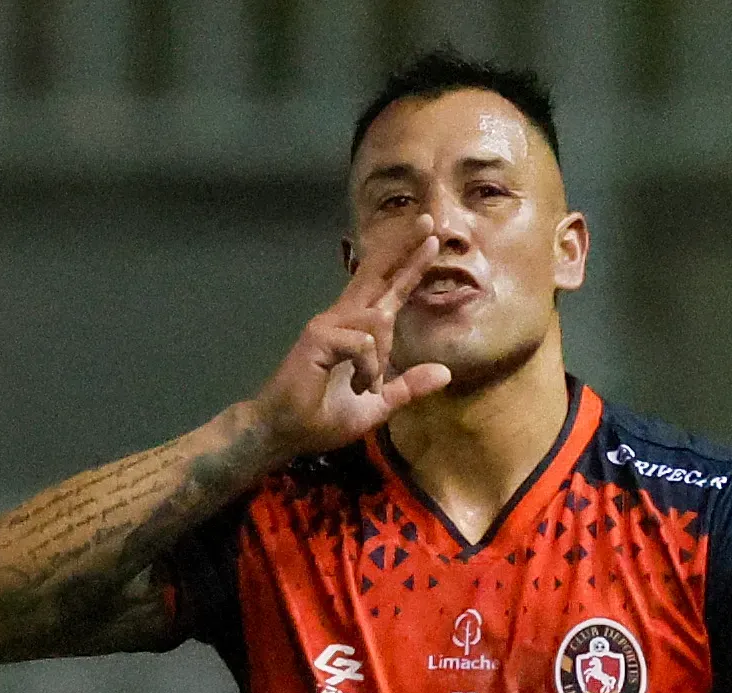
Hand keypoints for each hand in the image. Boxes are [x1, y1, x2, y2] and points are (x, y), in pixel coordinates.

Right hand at [249, 223, 454, 461]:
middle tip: (430, 222)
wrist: (286, 432)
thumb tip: (446, 372)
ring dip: (382, 357)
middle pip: (377, 274)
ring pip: (378, 318)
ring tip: (367, 385)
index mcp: (357, 331)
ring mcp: (328, 324)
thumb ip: (408, 387)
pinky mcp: (318, 337)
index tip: (431, 240)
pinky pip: (363, 342)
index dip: (409, 266)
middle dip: (404, 249)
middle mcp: (342, 318)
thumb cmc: (325, 417)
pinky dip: (369, 368)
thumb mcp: (378, 405)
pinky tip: (359, 385)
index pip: (388, 291)